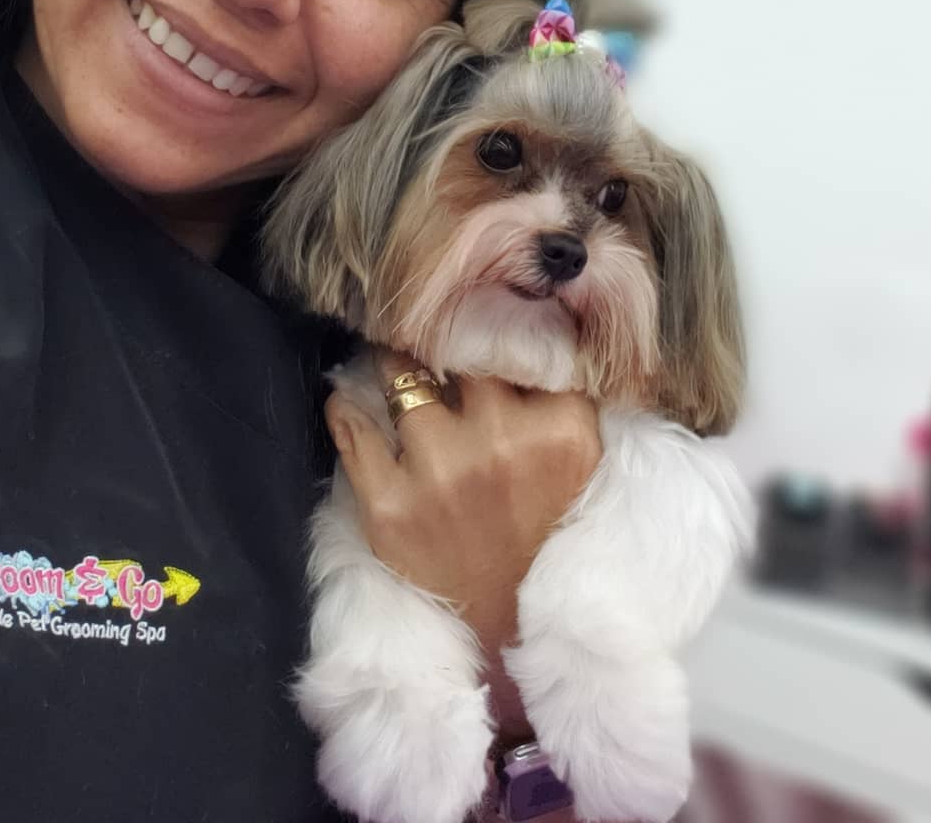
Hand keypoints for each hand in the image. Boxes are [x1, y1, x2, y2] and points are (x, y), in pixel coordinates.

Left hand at [324, 348, 601, 733]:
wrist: (512, 627)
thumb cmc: (549, 529)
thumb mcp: (583, 457)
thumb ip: (565, 391)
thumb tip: (533, 316)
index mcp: (561, 430)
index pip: (525, 339)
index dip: (499, 315)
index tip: (480, 304)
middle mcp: (502, 443)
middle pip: (462, 346)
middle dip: (447, 329)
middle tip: (432, 319)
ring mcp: (440, 475)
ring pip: (401, 374)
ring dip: (396, 358)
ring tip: (395, 353)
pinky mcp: (387, 508)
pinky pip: (351, 428)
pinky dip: (348, 406)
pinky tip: (351, 396)